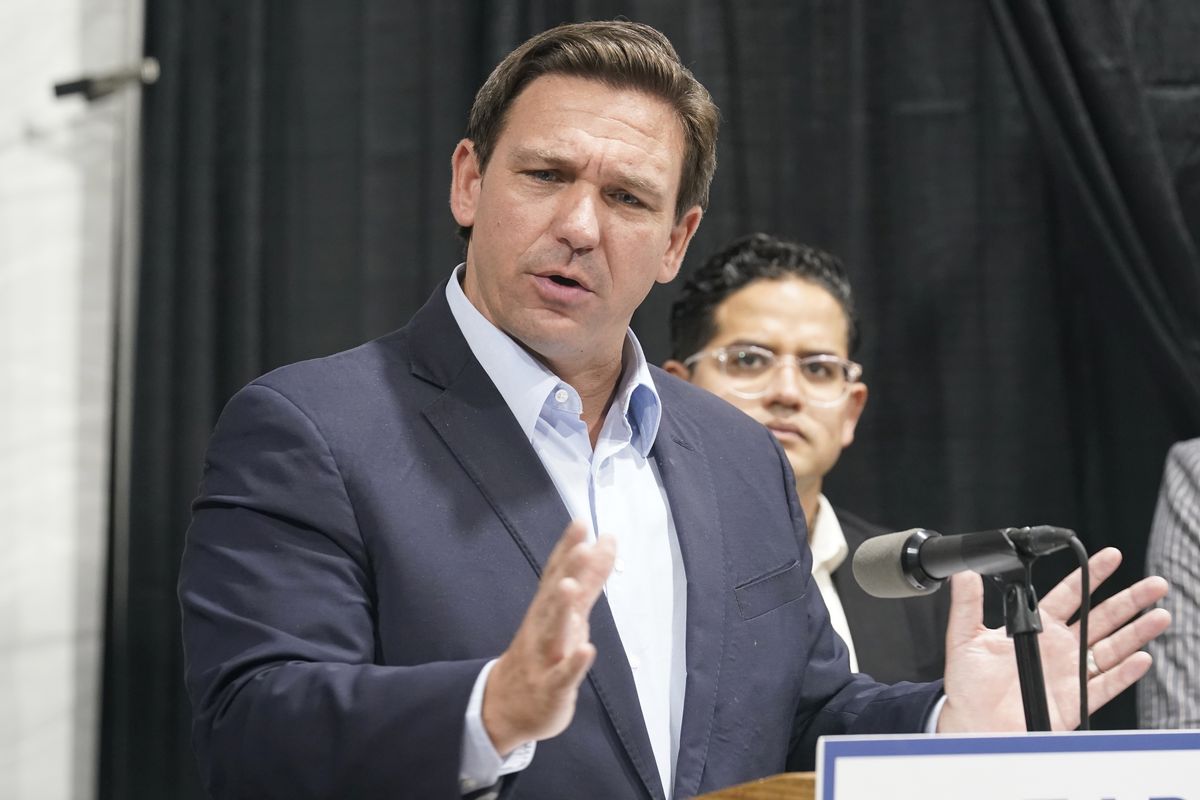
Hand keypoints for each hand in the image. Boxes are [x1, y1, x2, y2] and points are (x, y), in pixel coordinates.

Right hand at [482, 520, 615, 754]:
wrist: (506, 706)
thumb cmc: (544, 652)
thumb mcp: (570, 613)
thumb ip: (589, 578)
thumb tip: (605, 541)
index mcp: (547, 608)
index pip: (556, 572)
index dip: (567, 548)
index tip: (582, 522)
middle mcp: (543, 627)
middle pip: (553, 595)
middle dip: (567, 571)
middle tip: (582, 545)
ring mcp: (544, 657)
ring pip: (553, 630)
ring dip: (561, 609)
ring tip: (571, 586)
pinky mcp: (551, 688)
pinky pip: (562, 675)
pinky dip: (574, 663)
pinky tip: (587, 650)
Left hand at [937, 547, 1169, 731]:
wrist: (973, 724)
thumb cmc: (968, 686)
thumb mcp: (964, 638)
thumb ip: (966, 605)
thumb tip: (963, 573)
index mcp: (1034, 627)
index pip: (1068, 595)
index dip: (1089, 575)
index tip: (1108, 557)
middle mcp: (1057, 647)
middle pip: (1100, 617)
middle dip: (1128, 600)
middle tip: (1153, 585)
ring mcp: (1070, 672)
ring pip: (1111, 648)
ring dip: (1136, 632)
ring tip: (1159, 615)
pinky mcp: (1076, 700)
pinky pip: (1105, 685)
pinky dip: (1124, 673)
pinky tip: (1141, 659)